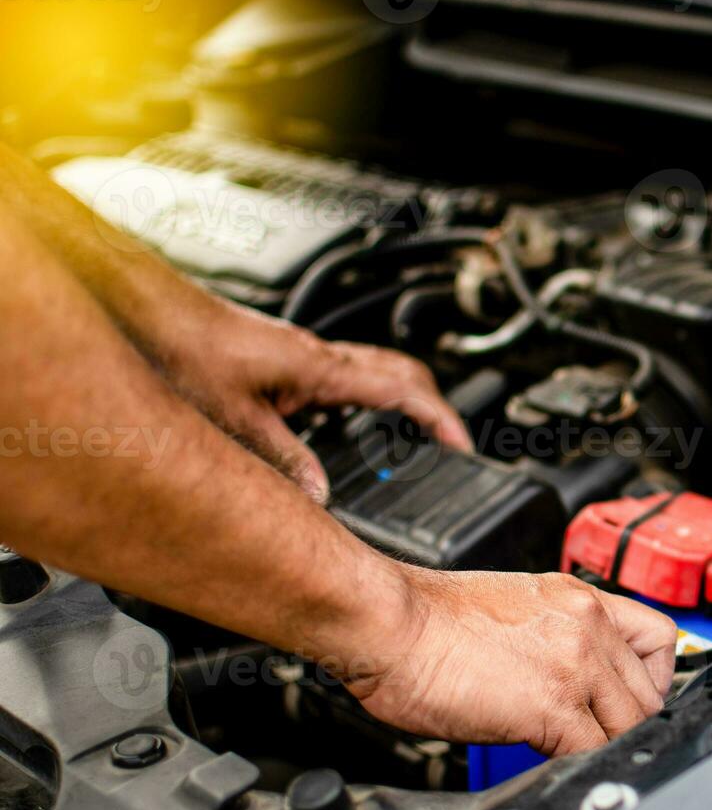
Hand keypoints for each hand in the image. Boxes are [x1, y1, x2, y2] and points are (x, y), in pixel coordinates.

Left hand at [151, 299, 471, 502]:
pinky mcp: (289, 358)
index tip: (462, 444)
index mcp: (320, 368)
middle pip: (402, 372)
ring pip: (376, 370)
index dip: (439, 418)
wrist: (151, 313)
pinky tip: (346, 427)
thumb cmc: (184, 349)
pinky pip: (345, 376)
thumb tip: (319, 496)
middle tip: (449, 443)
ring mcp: (307, 355)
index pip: (402, 389)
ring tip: (411, 439)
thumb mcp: (236, 419)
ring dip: (401, 401)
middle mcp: (320, 356)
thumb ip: (284, 460)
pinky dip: (364, 400)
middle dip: (433, 407)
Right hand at [352, 568, 678, 754]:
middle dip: (629, 722)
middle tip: (598, 737)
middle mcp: (587, 624)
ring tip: (572, 752)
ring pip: (631, 724)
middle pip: (649, 692)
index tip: (636, 700)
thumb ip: (555, 635)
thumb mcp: (514, 607)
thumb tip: (566, 675)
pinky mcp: (553, 706)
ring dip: (606, 746)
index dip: (653, 679)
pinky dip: (581, 766)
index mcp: (578, 599)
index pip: (658, 638)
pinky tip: (554, 761)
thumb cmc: (429, 619)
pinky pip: (594, 751)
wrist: (392, 625)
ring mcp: (576, 664)